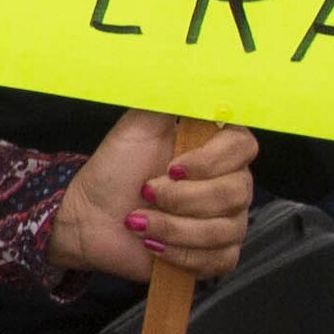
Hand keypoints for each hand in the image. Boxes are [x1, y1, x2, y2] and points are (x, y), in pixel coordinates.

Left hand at [49, 115, 256, 285]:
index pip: (244, 147)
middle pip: (236, 192)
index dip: (210, 161)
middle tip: (147, 192)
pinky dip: (180, 253)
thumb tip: (193, 73)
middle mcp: (228, 184)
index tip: (172, 166)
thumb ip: (168, 99)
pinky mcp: (213, 255)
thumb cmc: (114, 171)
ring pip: (225, 229)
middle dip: (182, 198)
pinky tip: (154, 244)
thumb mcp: (137, 125)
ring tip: (140, 220)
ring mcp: (225, 221)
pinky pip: (218, 259)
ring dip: (173, 227)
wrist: (89, 217)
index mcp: (215, 149)